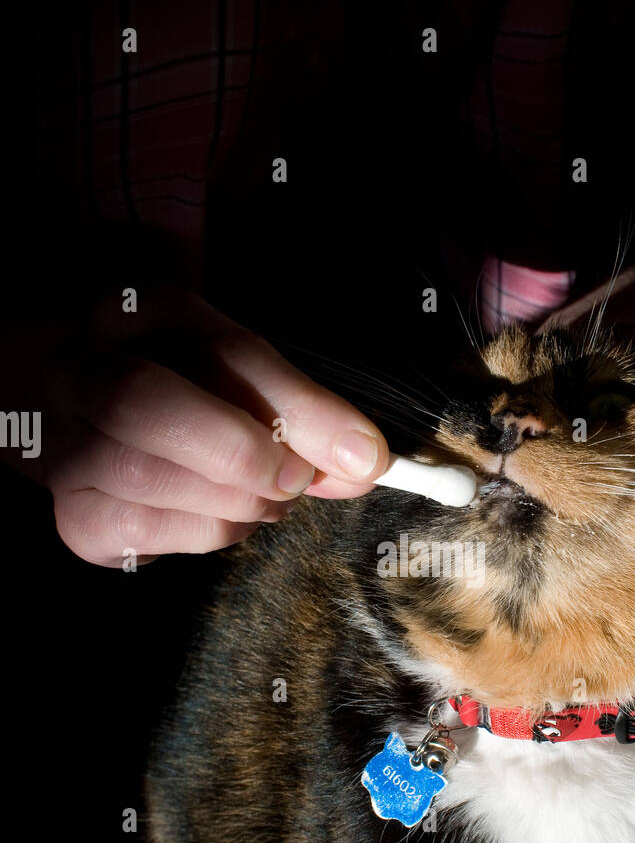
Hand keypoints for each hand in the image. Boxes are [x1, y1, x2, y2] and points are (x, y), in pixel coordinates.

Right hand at [6, 286, 389, 566]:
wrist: (95, 412)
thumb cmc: (180, 381)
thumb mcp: (239, 364)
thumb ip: (300, 406)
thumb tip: (363, 461)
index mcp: (131, 310)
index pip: (214, 347)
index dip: (294, 405)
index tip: (361, 453)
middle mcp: (75, 369)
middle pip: (144, 404)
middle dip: (241, 454)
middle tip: (295, 479)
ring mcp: (62, 446)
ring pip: (145, 478)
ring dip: (235, 501)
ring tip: (267, 496)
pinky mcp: (74, 516)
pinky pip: (140, 531)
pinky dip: (206, 531)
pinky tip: (225, 513)